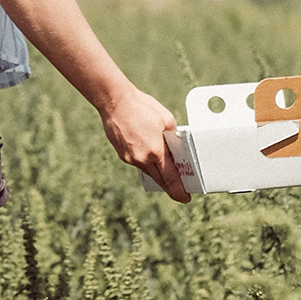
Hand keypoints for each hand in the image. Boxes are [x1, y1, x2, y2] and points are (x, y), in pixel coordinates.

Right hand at [101, 82, 191, 203]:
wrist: (115, 101)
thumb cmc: (143, 107)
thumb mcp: (167, 120)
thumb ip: (173, 137)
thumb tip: (176, 147)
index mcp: (155, 151)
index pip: (170, 179)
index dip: (179, 191)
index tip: (185, 198)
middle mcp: (141, 159)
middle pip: (159, 180)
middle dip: (170, 186)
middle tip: (180, 189)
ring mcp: (129, 158)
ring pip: (148, 171)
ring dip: (158, 171)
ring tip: (166, 165)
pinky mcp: (122, 154)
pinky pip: (138, 162)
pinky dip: (146, 160)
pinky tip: (149, 150)